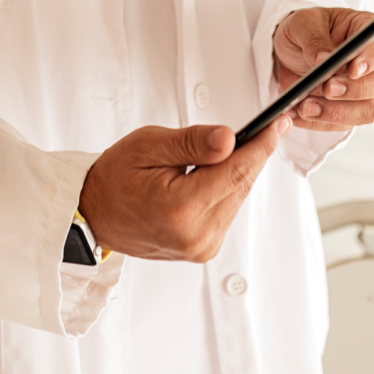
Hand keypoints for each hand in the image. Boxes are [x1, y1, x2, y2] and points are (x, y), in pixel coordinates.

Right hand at [77, 118, 290, 261]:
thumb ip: (191, 143)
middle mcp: (196, 235)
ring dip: (237, 171)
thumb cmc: (114, 177)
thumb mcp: (147, 145)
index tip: (279, 124)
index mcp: (181, 209)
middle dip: (253, 154)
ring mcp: (202, 246)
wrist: (94, 213)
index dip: (261, 145)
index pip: (235, 171)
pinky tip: (213, 174)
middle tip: (267, 127)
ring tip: (226, 150)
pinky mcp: (204, 249)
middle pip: (240, 184)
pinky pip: (227, 211)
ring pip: (237, 197)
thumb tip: (229, 139)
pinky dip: (226, 188)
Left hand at [273, 7, 373, 132]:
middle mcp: (373, 62)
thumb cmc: (302, 29)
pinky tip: (296, 113)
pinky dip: (318, 122)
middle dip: (355, 90)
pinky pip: (342, 124)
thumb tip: (323, 60)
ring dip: (337, 112)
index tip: (352, 70)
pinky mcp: (348, 109)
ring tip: (306, 107)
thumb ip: (313, 39)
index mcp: (365, 30)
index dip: (370, 60)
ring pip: (367, 110)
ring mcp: (364, 89)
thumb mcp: (301, 23)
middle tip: (327, 88)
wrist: (289, 51)